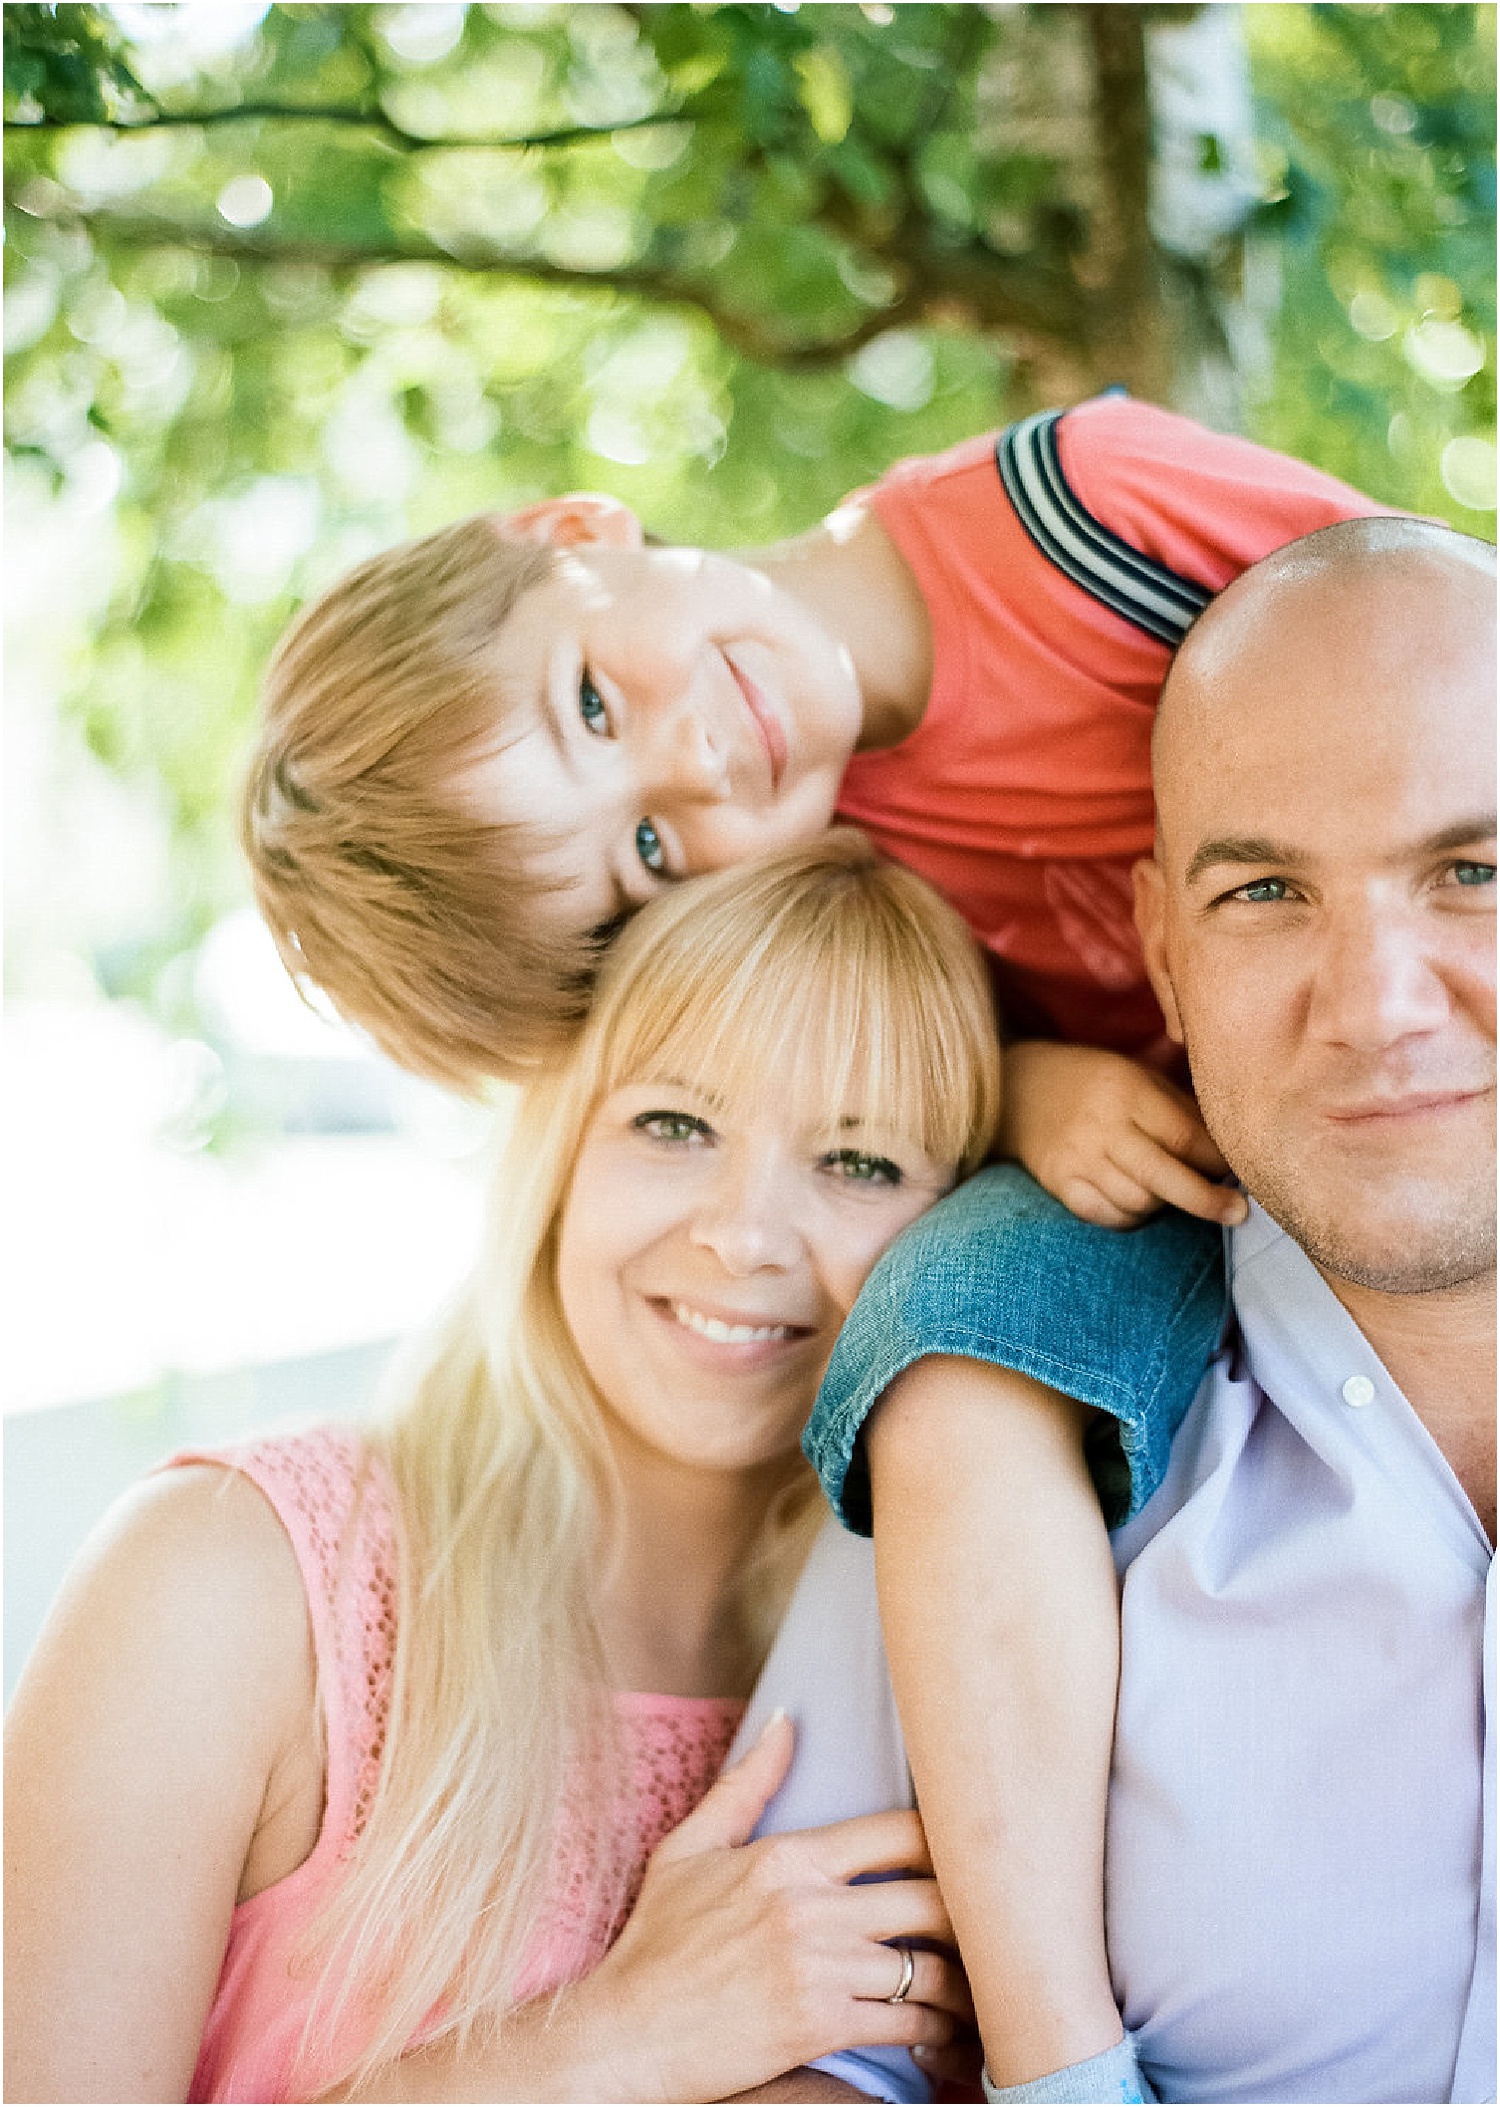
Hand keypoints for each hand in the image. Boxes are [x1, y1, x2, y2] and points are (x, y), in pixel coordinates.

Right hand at [555, 1712, 972, 2102]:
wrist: (626, 2034)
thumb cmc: (655, 1944)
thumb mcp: (687, 1850)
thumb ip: (745, 1786)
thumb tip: (785, 1721)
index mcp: (788, 1857)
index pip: (899, 1832)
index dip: (948, 1843)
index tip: (969, 1859)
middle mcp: (811, 1907)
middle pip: (933, 1897)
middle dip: (972, 1914)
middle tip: (991, 1928)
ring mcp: (818, 1968)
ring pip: (928, 1967)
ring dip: (962, 1983)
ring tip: (974, 1991)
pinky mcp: (819, 2026)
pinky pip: (907, 2024)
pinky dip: (937, 2033)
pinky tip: (944, 2036)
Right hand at [998, 1041, 1247, 1229]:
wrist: (1021, 1087)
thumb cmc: (1099, 1084)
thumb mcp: (1140, 1076)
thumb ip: (1183, 1108)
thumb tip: (1236, 1147)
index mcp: (1129, 1091)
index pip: (1186, 1136)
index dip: (1219, 1161)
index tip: (1242, 1172)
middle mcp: (1102, 1125)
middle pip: (1164, 1177)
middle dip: (1207, 1200)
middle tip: (1237, 1213)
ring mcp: (1077, 1157)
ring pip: (1138, 1202)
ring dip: (1167, 1206)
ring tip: (1174, 1193)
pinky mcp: (1059, 1182)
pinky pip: (1108, 1216)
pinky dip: (1132, 1217)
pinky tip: (1140, 1203)